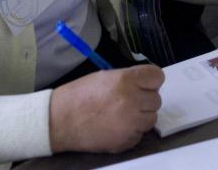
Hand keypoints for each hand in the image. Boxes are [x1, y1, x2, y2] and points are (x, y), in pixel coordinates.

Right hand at [49, 64, 164, 153]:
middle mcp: (132, 101)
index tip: (144, 83)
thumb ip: (129, 79)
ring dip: (140, 116)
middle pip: (156, 99)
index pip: (157, 77)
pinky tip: (116, 126)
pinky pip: (140, 134)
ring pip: (151, 118)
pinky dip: (132, 131)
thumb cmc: (80, 95)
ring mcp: (130, 123)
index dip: (151, 80)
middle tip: (127, 100)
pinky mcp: (126, 141)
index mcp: (126, 80)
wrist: (60, 121)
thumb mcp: (105, 77)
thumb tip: (146, 84)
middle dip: (144, 99)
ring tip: (121, 114)